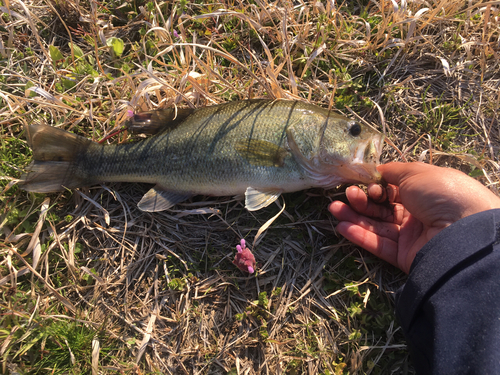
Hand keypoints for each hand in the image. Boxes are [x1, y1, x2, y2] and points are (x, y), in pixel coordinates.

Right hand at [329, 162, 499, 272]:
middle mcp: (417, 214)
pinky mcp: (405, 256)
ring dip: (353, 217)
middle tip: (346, 194)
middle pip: (381, 208)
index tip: (363, 182)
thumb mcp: (417, 172)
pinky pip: (379, 245)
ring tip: (334, 208)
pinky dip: (359, 236)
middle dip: (361, 200)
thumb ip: (392, 171)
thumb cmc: (443, 193)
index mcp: (424, 192)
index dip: (375, 186)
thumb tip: (376, 170)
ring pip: (376, 226)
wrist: (464, 230)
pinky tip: (341, 226)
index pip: (391, 189)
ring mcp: (410, 236)